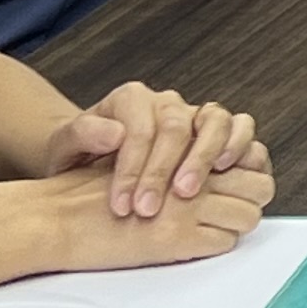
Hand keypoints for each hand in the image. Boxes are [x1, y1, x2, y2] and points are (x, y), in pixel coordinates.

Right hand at [34, 154, 276, 271]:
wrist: (55, 218)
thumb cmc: (90, 192)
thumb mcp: (139, 160)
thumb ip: (179, 159)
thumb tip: (224, 168)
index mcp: (183, 146)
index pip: (249, 153)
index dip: (248, 171)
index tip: (235, 183)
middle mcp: (192, 172)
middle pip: (260, 184)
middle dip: (251, 198)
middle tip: (232, 208)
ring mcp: (188, 205)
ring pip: (248, 215)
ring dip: (235, 222)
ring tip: (212, 227)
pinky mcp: (175, 237)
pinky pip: (223, 242)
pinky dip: (213, 244)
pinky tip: (189, 243)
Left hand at [40, 85, 267, 217]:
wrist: (91, 159)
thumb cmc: (80, 156)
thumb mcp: (64, 147)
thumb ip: (82, 134)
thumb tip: (114, 133)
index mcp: (131, 99)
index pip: (141, 128)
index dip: (134, 168)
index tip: (122, 204)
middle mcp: (168, 102)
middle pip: (178, 126)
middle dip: (164, 170)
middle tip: (148, 208)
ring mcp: (196, 115)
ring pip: (217, 121)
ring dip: (206, 157)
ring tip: (188, 191)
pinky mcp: (219, 133)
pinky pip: (242, 129)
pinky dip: (239, 148)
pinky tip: (225, 172)